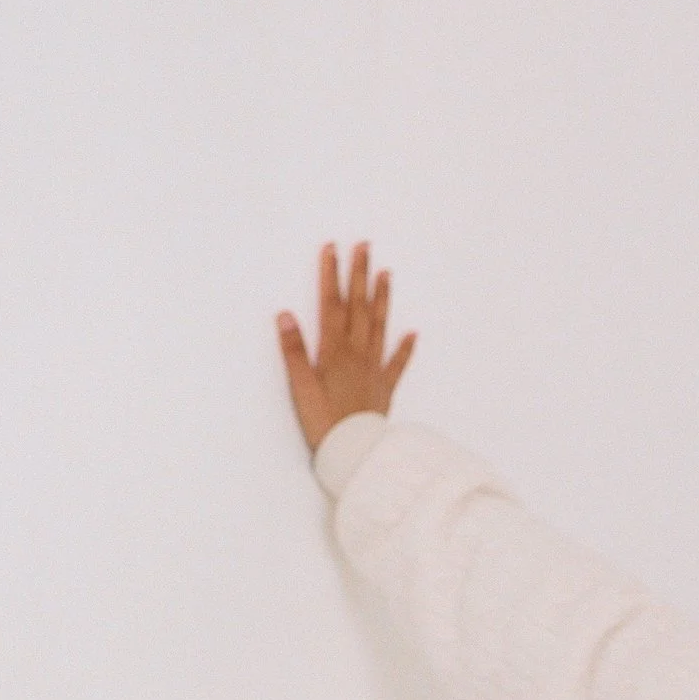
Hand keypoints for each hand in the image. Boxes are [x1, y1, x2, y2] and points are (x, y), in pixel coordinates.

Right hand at [277, 241, 416, 451]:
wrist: (354, 453)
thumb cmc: (324, 422)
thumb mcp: (301, 387)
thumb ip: (294, 351)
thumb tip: (285, 316)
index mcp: (334, 351)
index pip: (332, 304)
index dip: (331, 275)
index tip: (332, 248)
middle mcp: (357, 353)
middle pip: (358, 307)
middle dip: (360, 275)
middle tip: (364, 246)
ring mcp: (374, 369)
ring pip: (379, 326)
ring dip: (382, 299)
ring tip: (386, 273)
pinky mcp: (384, 388)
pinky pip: (397, 364)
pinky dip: (406, 347)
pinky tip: (413, 333)